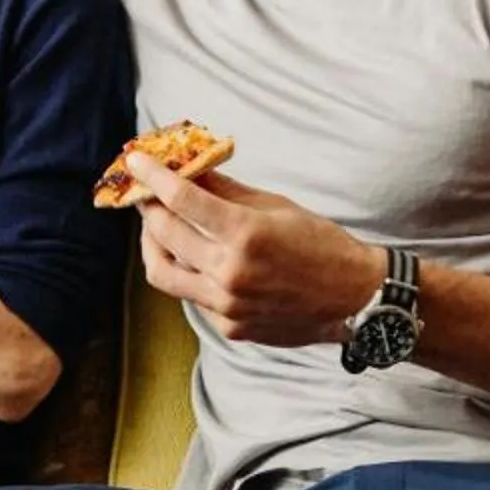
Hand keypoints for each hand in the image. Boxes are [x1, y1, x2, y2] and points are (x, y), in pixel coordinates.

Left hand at [128, 151, 387, 345]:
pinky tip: (195, 258)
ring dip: (153, 246)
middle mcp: (231, 273)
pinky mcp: (229, 327)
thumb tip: (189, 170)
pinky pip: (191, 296)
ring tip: (157, 228)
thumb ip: (226, 191)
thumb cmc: (320, 244)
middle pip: (164, 235)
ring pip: (163, 273)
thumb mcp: (276, 207)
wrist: (354, 297)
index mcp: (246, 235)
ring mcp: (228, 306)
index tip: (135, 162)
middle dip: (148, 209)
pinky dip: (187, 273)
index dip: (153, 177)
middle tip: (145, 194)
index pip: (183, 200)